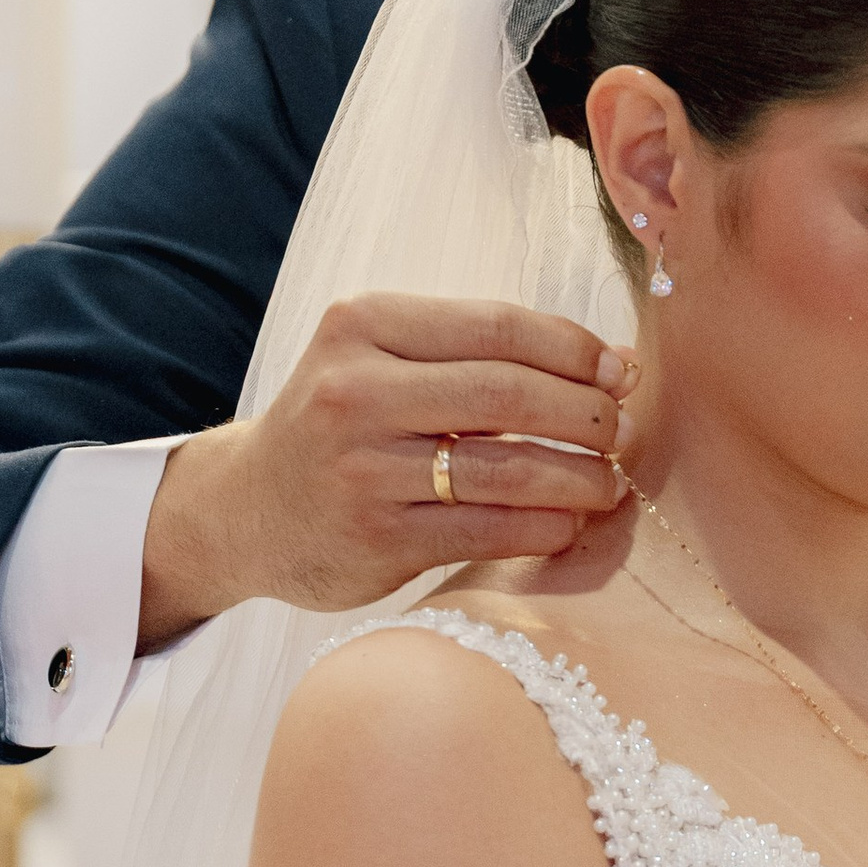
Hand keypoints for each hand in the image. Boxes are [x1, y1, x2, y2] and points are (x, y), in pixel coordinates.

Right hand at [138, 292, 635, 647]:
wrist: (245, 511)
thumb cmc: (339, 428)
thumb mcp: (380, 361)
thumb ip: (476, 355)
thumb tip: (610, 364)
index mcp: (363, 327)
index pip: (498, 328)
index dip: (575, 350)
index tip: (620, 372)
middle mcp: (356, 392)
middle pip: (508, 394)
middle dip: (586, 415)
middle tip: (622, 433)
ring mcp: (365, 470)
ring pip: (506, 469)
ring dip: (578, 479)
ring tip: (609, 483)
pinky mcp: (379, 539)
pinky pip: (489, 530)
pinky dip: (546, 528)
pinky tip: (569, 525)